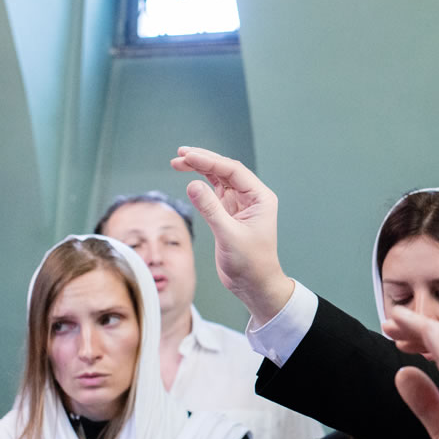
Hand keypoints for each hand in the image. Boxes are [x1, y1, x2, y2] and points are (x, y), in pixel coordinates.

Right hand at [170, 146, 293, 322]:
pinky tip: (189, 177)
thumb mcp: (229, 235)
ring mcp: (240, 204)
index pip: (233, 171)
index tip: (188, 156)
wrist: (254, 284)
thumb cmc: (251, 263)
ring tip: (177, 162)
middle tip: (180, 154)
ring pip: (218, 179)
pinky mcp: (229, 213)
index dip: (210, 161)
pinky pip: (214, 192)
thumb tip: (193, 184)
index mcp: (261, 198)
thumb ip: (211, 210)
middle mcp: (252, 198)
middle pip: (226, 170)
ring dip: (200, 169)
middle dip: (203, 160)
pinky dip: (201, 184)